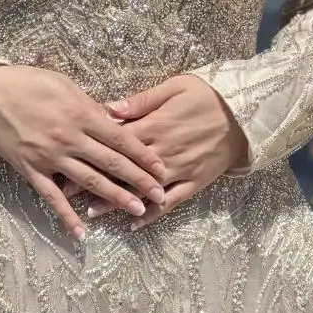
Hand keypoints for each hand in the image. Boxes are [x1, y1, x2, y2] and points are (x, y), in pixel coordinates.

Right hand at [0, 65, 166, 239]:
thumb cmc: (28, 82)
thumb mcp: (64, 84)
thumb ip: (90, 105)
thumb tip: (114, 120)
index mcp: (80, 114)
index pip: (120, 138)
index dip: (143, 154)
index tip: (162, 167)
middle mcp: (69, 138)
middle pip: (111, 164)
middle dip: (139, 181)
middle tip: (161, 195)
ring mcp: (50, 157)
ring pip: (89, 182)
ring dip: (115, 198)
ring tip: (138, 211)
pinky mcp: (31, 170)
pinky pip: (53, 198)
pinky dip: (67, 216)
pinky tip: (82, 233)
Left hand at [64, 75, 247, 229]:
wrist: (245, 114)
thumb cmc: (206, 95)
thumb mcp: (173, 88)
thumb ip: (141, 101)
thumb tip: (109, 109)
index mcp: (155, 126)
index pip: (115, 143)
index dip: (90, 153)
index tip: (67, 160)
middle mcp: (163, 153)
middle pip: (123, 170)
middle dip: (95, 181)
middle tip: (67, 194)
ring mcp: (178, 171)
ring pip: (142, 191)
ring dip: (116, 202)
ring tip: (91, 213)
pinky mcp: (194, 183)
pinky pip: (170, 203)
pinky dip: (152, 215)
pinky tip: (133, 225)